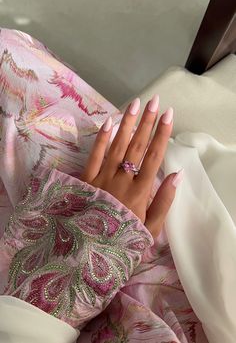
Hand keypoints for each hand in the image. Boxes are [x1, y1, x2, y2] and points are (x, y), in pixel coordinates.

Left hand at [81, 94, 183, 237]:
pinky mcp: (86, 179)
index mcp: (140, 191)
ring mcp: (102, 177)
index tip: (168, 114)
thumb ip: (164, 201)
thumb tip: (177, 174)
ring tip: (135, 104)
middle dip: (146, 122)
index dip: (161, 134)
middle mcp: (122, 179)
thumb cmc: (123, 239)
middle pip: (137, 146)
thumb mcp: (151, 228)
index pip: (154, 156)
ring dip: (127, 123)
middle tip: (153, 101)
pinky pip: (94, 155)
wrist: (88, 250)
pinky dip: (102, 138)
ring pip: (117, 145)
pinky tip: (109, 121)